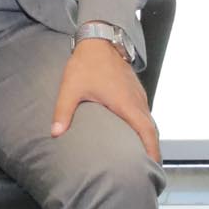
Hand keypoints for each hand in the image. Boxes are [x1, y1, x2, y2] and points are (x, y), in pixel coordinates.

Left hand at [51, 37, 161, 163]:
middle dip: (153, 150)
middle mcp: (136, 100)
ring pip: (149, 121)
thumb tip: (55, 133)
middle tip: (150, 168)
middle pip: (152, 130)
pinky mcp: (135, 91)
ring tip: (144, 156)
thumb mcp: (71, 88)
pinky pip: (145, 112)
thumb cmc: (87, 63)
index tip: (153, 165)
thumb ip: (63, 111)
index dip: (152, 149)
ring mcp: (138, 95)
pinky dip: (144, 126)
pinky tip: (135, 134)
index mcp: (125, 103)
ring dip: (149, 138)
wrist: (100, 39)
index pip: (146, 131)